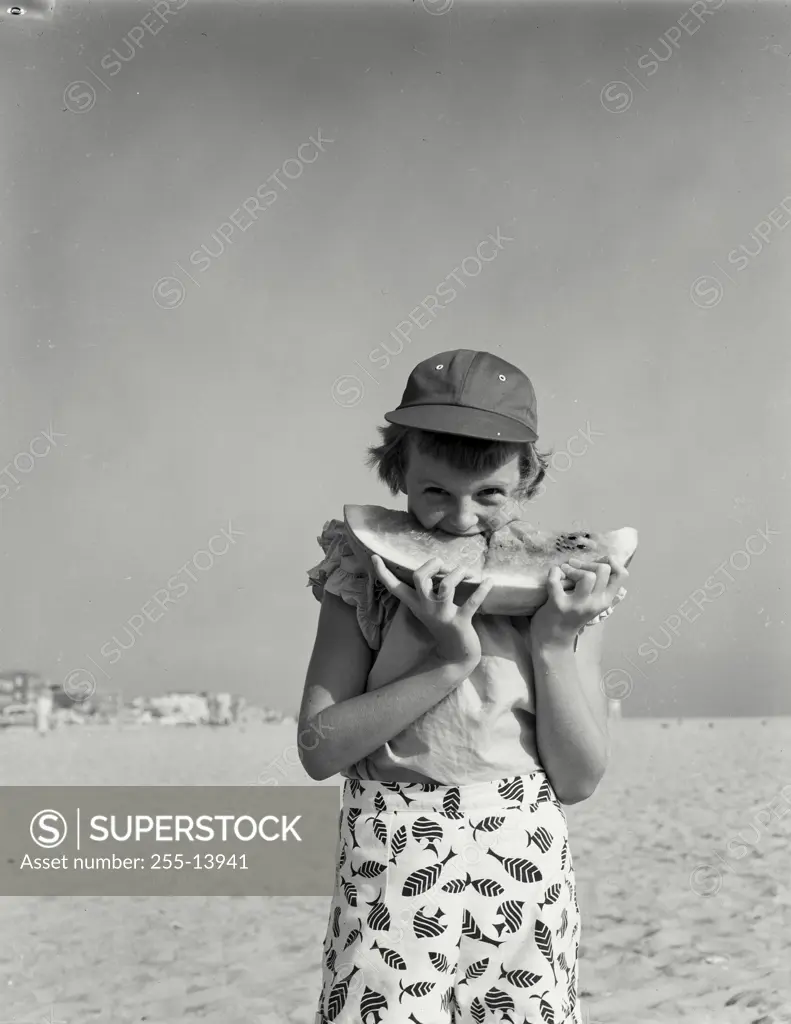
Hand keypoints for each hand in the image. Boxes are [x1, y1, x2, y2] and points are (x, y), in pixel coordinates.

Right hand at [371, 555, 492, 665]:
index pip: (394, 587)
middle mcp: (426, 608)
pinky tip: (489, 580)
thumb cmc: (442, 625)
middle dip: (431, 563)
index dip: (384, 572)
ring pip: (447, 586)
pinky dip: (482, 590)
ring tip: (465, 571)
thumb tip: (430, 567)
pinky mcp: (461, 621)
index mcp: (416, 604)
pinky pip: (472, 603)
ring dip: (458, 573)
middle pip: (419, 578)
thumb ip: (424, 591)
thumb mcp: (427, 609)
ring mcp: (443, 615)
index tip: (375, 557)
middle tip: (442, 564)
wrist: (456, 655)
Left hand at [530, 557, 628, 648]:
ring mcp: (578, 605)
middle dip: (588, 563)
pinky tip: (554, 575)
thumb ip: (600, 584)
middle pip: (604, 570)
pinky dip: (553, 573)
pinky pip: (556, 580)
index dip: (610, 562)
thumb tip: (603, 560)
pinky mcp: (558, 604)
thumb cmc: (573, 613)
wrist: (554, 638)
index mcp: (605, 600)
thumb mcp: (593, 601)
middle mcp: (595, 603)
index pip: (622, 575)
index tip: (597, 563)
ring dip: (574, 569)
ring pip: (588, 576)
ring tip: (565, 571)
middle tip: (576, 567)